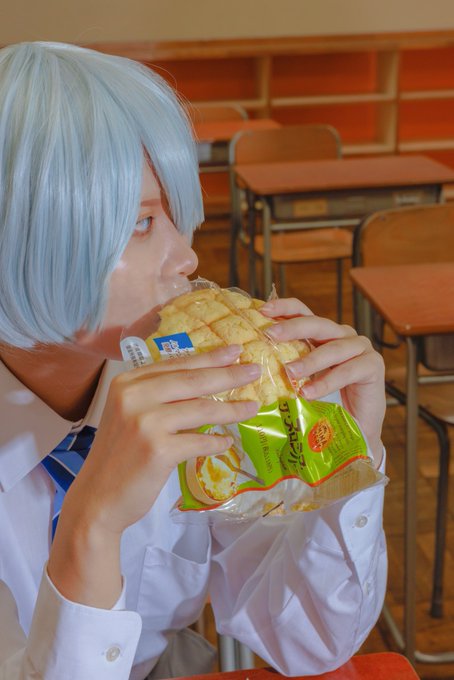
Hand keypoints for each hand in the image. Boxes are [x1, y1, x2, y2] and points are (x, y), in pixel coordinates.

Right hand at [48, 344, 260, 606]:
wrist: (97, 498)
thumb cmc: (118, 456)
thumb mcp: (130, 415)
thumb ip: (159, 397)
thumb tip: (207, 384)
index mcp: (128, 383)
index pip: (177, 365)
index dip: (209, 358)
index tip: (235, 351)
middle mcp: (134, 396)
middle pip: (193, 381)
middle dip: (228, 375)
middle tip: (255, 370)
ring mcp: (146, 422)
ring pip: (201, 410)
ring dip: (231, 410)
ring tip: (253, 406)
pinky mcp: (158, 449)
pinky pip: (199, 442)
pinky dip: (216, 444)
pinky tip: (227, 443)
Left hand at [261, 298, 384, 465]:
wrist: (355, 428)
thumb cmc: (324, 402)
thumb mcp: (301, 378)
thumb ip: (285, 364)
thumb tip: (248, 360)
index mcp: (323, 334)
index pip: (303, 312)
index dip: (284, 307)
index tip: (262, 310)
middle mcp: (342, 335)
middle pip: (317, 324)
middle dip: (292, 328)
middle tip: (270, 335)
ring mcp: (361, 348)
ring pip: (334, 348)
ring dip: (310, 360)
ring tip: (289, 372)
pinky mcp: (373, 366)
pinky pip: (348, 371)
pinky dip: (327, 381)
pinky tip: (309, 393)